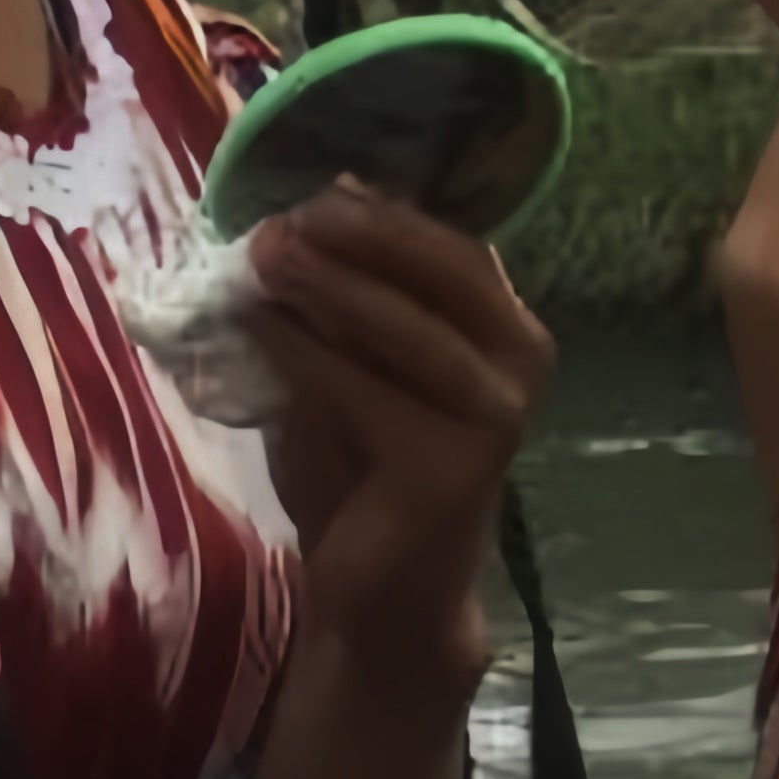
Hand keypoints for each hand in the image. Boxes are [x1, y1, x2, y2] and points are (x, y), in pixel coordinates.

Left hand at [243, 181, 552, 696]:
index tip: (312, 186)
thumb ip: (345, 297)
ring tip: (261, 258)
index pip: (454, 245)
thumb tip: (308, 203)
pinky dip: (304, 351)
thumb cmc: (362, 468)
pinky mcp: (454, 464)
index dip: (384, 212)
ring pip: (404, 326)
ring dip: (327, 285)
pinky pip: (366, 389)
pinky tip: (257, 328)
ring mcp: (496, 415)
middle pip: (444, 270)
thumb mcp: (353, 363)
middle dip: (360, 236)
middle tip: (280, 220)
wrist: (378, 593)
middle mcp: (521, 363)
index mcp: (506, 328)